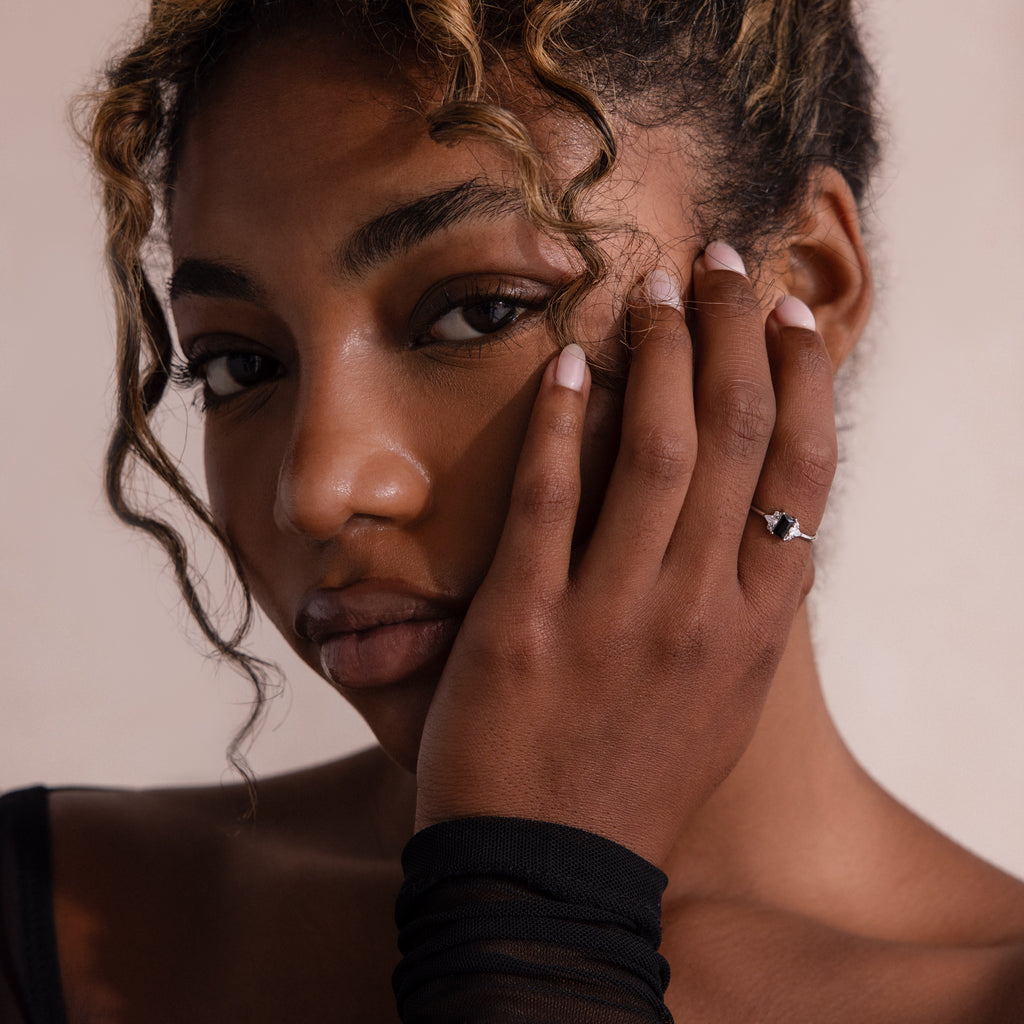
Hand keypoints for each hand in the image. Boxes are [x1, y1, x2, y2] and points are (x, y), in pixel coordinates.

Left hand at [413, 242, 835, 867]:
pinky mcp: (527, 623)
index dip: (804, 385)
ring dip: (662, 355)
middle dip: (735, 335)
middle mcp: (698, 611)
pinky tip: (573, 361)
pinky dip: (565, 422)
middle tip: (722, 265)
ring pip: (657, 452)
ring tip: (655, 288)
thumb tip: (748, 528)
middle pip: (738, 440)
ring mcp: (614, 616)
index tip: (793, 319)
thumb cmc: (635, 784)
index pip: (801, 480)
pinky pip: (551, 499)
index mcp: (753, 631)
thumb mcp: (719, 701)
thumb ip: (737, 612)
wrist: (550, 877)